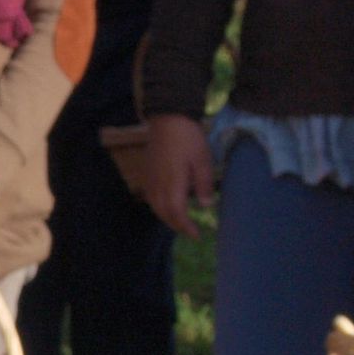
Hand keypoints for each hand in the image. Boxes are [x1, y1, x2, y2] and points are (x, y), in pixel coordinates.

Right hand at [145, 113, 212, 237]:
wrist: (167, 119)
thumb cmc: (188, 138)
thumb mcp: (203, 160)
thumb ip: (204, 184)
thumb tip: (206, 206)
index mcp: (173, 183)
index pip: (177, 213)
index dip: (186, 227)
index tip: (197, 235)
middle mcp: (158, 185)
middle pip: (164, 213)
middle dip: (177, 225)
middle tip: (190, 231)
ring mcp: (150, 180)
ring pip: (155, 207)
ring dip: (167, 218)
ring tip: (180, 221)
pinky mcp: (147, 173)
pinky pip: (151, 197)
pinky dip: (159, 207)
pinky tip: (168, 205)